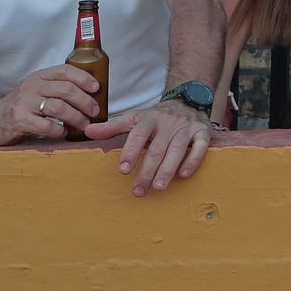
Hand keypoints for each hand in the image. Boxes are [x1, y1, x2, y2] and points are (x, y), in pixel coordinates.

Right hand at [0, 64, 102, 143]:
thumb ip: (56, 89)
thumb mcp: (36, 91)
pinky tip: (63, 133)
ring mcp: (24, 103)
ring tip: (83, 125)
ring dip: (76, 118)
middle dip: (85, 101)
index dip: (84, 78)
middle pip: (66, 90)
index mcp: (39, 77)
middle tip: (94, 111)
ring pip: (58, 107)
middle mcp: (31, 87)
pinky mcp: (18, 120)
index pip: (65, 71)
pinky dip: (58, 131)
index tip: (97, 88)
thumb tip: (89, 96)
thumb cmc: (20, 107)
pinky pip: (45, 126)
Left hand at [85, 98, 210, 196]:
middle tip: (138, 190)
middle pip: (157, 147)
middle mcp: (168, 122)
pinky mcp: (203, 132)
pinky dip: (193, 160)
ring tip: (159, 187)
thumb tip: (87, 131)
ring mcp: (187, 127)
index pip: (138, 134)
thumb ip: (112, 127)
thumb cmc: (157, 117)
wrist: (188, 100)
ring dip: (168, 168)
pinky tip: (184, 174)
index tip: (123, 170)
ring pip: (177, 148)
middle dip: (147, 170)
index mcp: (150, 118)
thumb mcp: (134, 119)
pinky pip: (200, 146)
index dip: (131, 151)